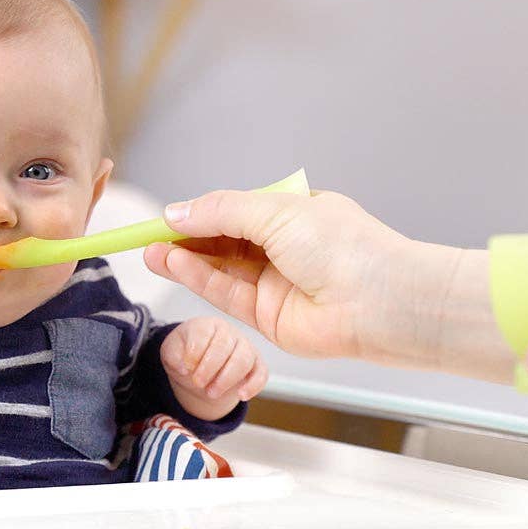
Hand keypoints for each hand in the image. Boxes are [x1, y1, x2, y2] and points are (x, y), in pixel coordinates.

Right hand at [144, 188, 513, 381]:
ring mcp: (273, 283)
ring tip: (149, 251)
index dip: (196, 213)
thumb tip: (176, 212)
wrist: (380, 302)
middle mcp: (281, 248)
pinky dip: (197, 279)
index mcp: (291, 213)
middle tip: (147, 235)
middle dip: (184, 238)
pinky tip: (172, 264)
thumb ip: (221, 211)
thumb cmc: (342, 246)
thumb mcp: (275, 211)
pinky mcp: (266, 317)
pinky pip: (224, 293)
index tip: (162, 216)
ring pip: (218, 269)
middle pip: (221, 241)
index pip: (233, 211)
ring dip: (183, 260)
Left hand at [160, 316, 267, 421]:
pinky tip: (241, 395)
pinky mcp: (257, 364)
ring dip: (226, 379)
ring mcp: (245, 347)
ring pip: (243, 360)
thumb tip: (184, 367)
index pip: (203, 333)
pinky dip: (253, 385)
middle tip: (197, 383)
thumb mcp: (171, 352)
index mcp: (206, 325)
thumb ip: (173, 355)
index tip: (185, 369)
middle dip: (209, 368)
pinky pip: (261, 373)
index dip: (193, 353)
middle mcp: (228, 333)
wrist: (202, 364)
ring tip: (211, 393)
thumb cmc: (186, 354)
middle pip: (223, 347)